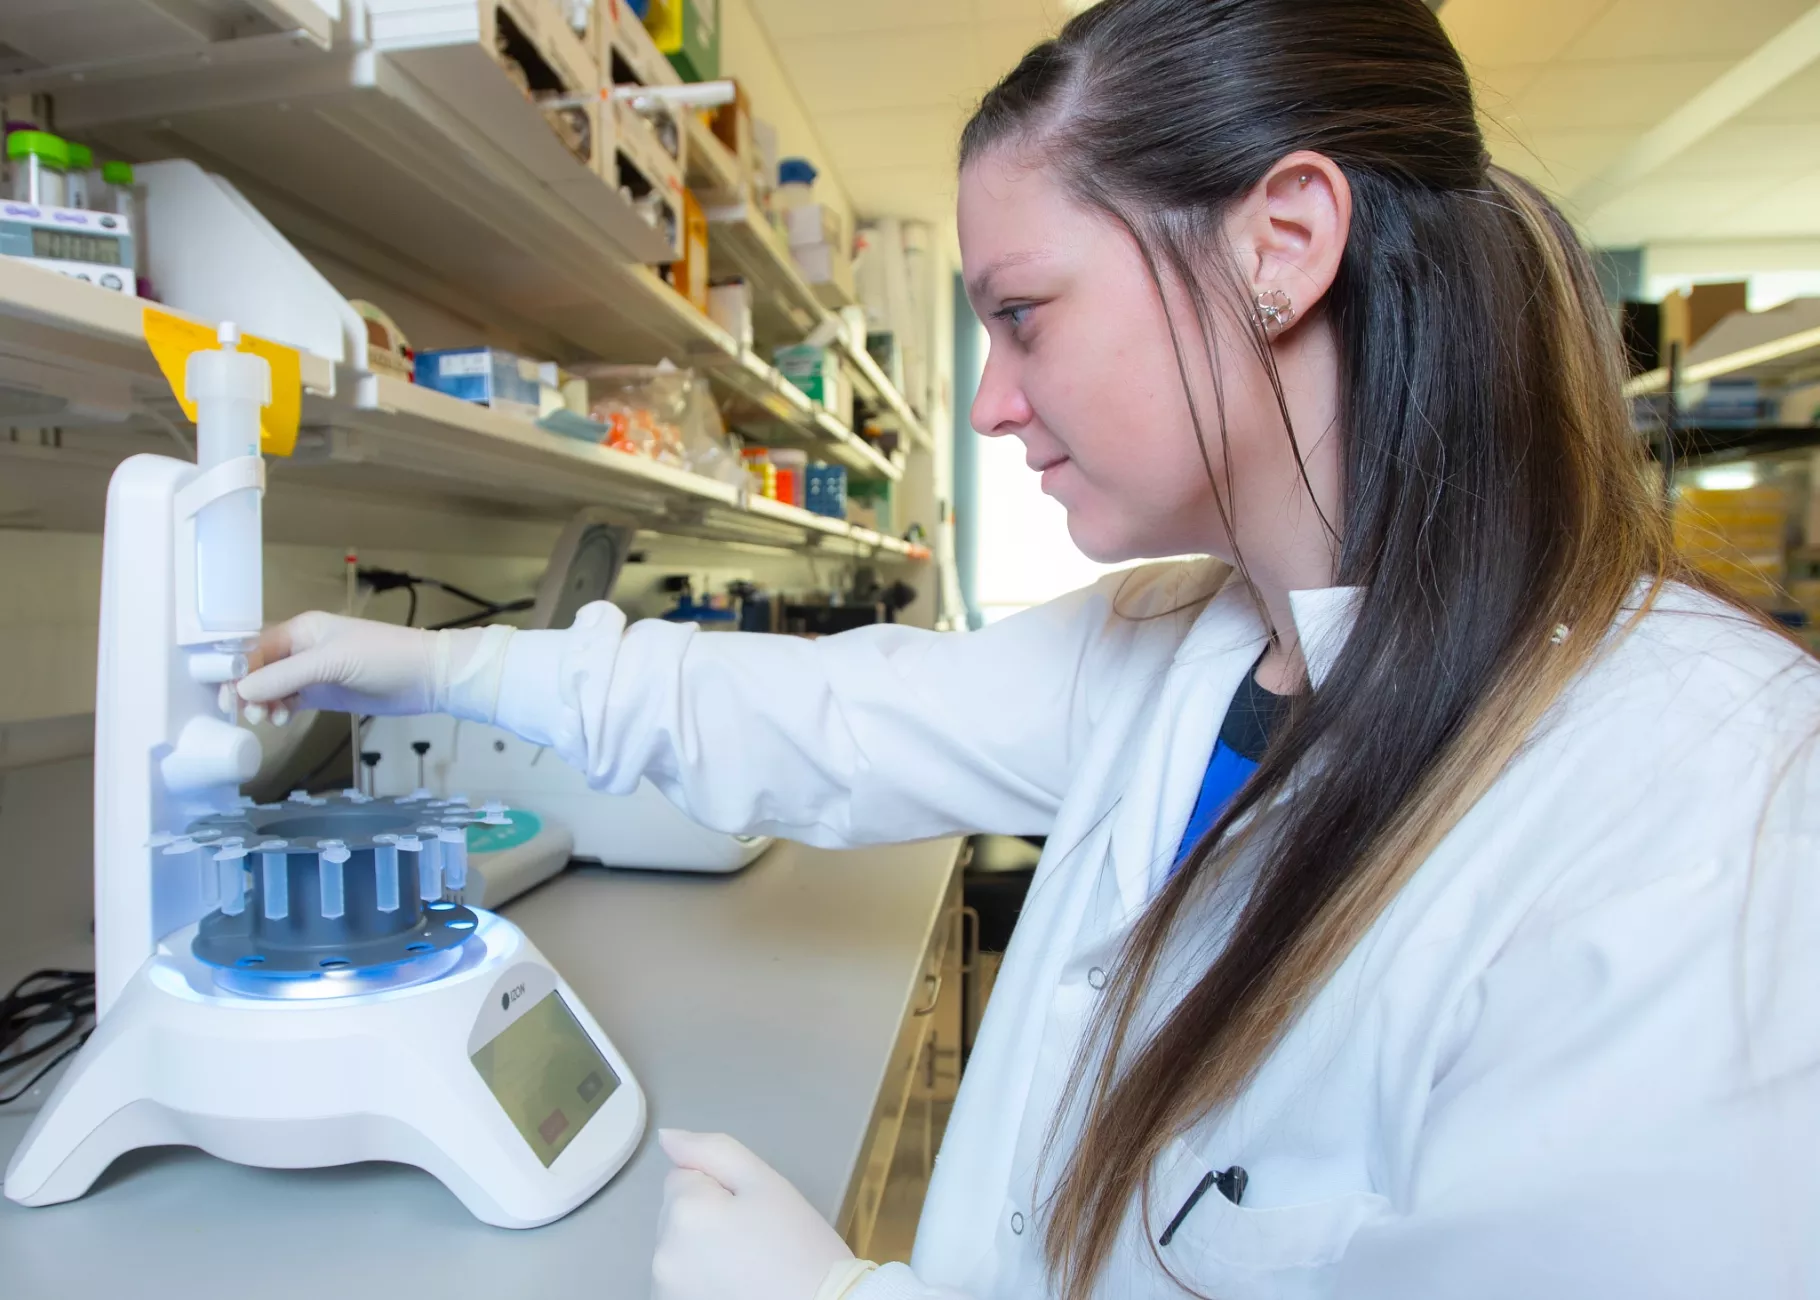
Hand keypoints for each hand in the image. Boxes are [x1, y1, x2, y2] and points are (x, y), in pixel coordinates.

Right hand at [236, 612, 513, 722]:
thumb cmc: (384, 658)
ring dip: (263, 703)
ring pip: (272, 688)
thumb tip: (241, 688)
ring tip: (268, 718)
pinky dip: (280, 710)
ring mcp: (314, 672)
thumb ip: (286, 676)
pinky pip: (290, 700)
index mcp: (301, 629)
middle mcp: (302, 648)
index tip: (227, 694)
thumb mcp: (332, 663)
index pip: (255, 647)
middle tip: (244, 713)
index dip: (236, 669)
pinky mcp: (325, 692)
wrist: (427, 677)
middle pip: (259, 669)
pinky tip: (281, 719)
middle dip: (246, 690)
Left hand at [652, 1129, 855, 1299]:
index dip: (721, 1189)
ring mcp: (666, 1290)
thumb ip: (714, 1151)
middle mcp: (662, 1254)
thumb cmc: (801, 1248)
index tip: (752, 1212)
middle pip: (678, 1214)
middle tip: (756, 1240)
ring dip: (703, 1252)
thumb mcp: (767, 1184)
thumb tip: (668, 1137)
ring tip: (749, 1268)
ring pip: (680, 1250)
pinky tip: (736, 1288)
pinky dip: (702, 1282)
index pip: (684, 1176)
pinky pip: (683, 1282)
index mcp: (684, 1210)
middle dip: (709, 1218)